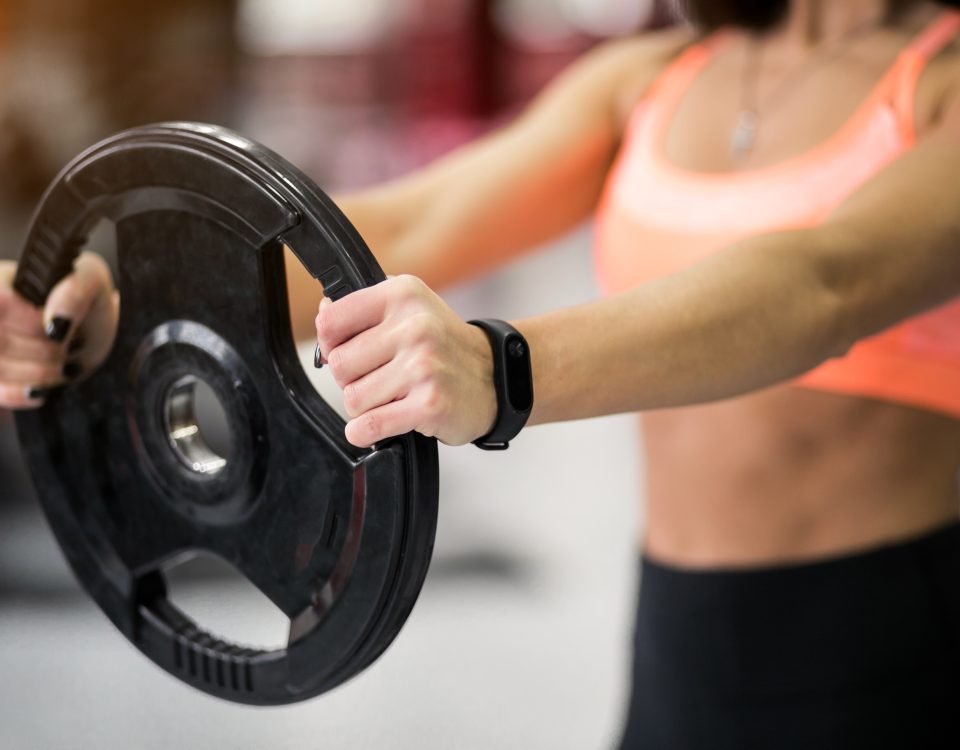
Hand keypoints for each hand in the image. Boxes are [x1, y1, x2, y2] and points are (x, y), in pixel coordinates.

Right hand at [0, 252, 118, 408]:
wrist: (94, 334)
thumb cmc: (88, 301)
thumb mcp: (92, 282)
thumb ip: (75, 291)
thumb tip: (55, 321)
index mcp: (2, 280)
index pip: (1, 302)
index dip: (31, 322)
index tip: (60, 330)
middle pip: (1, 341)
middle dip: (45, 350)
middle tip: (73, 346)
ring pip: (0, 368)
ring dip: (41, 373)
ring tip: (68, 365)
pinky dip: (24, 394)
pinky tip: (46, 390)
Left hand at [315, 275, 496, 447]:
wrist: (495, 376)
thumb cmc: (444, 344)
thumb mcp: (410, 308)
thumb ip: (364, 306)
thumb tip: (323, 311)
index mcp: (402, 295)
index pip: (331, 322)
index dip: (332, 344)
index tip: (349, 352)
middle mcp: (414, 326)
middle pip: (339, 365)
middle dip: (351, 379)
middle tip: (379, 379)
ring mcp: (423, 366)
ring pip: (353, 398)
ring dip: (365, 407)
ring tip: (392, 397)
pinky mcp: (430, 404)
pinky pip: (371, 425)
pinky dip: (365, 432)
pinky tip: (377, 425)